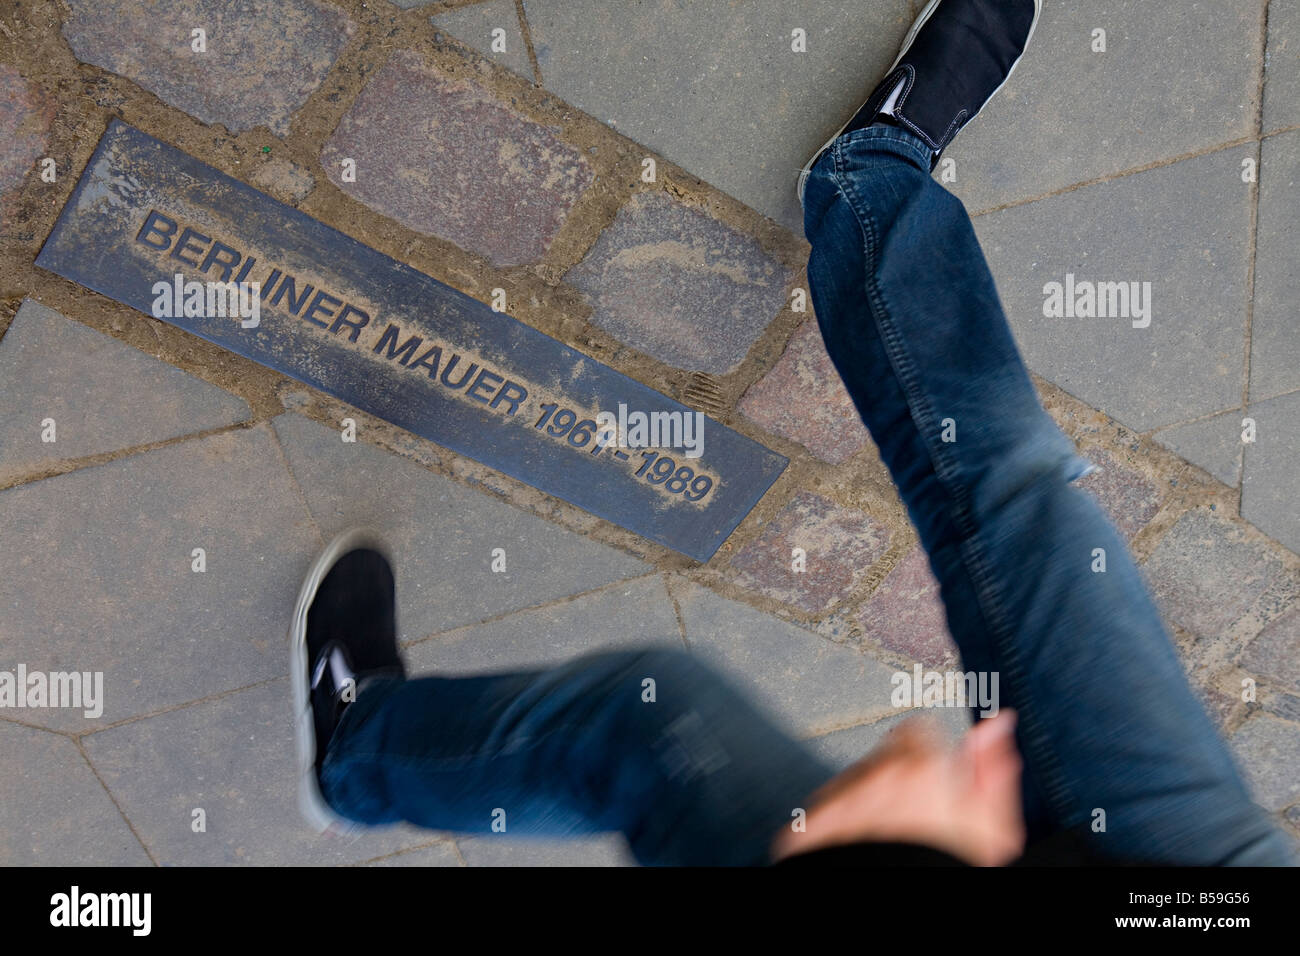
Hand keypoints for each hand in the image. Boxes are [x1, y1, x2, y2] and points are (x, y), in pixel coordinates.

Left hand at [771, 709, 1025, 865]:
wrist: (893, 888)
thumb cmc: (945, 865)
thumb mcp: (992, 827)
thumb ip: (993, 768)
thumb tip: (996, 724)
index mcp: (923, 766)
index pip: (920, 729)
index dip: (931, 756)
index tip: (935, 778)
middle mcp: (874, 773)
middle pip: (883, 758)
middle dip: (897, 781)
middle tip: (914, 819)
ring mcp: (837, 799)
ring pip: (852, 785)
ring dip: (866, 802)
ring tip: (887, 839)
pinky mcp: (807, 826)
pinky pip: (821, 813)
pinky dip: (836, 827)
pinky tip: (861, 848)